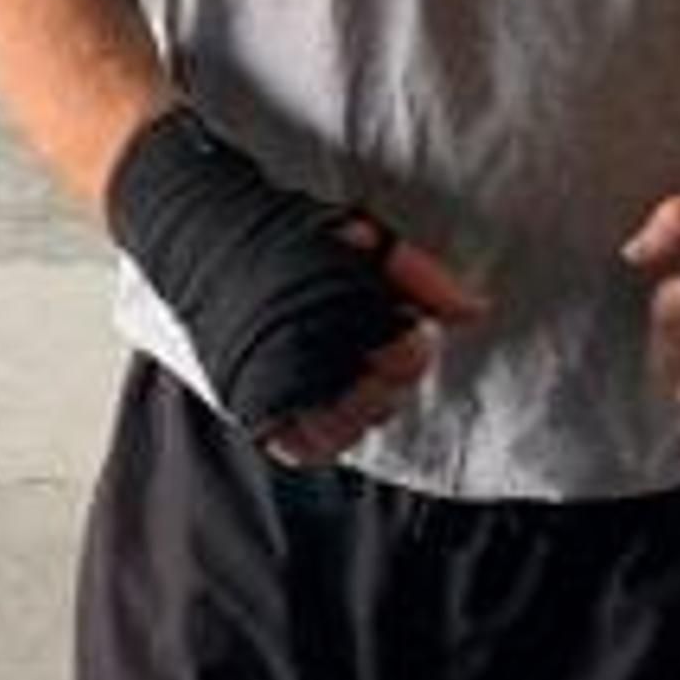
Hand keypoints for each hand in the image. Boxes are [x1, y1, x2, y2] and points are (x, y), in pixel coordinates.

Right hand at [103, 107, 483, 463]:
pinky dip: (324, 439)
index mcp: (331, 309)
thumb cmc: (286, 232)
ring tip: (360, 379)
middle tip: (385, 348)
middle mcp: (300, 352)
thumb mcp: (361, 238)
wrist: (203, 232)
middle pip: (376, 396)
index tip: (411, 325)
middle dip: (392, 375)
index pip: (397, 354)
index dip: (412, 345)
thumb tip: (476, 311)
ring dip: (363, 410)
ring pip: (341, 430)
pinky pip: (298, 447)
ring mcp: (271, 384)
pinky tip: (335, 412)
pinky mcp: (248, 403)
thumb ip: (421, 276)